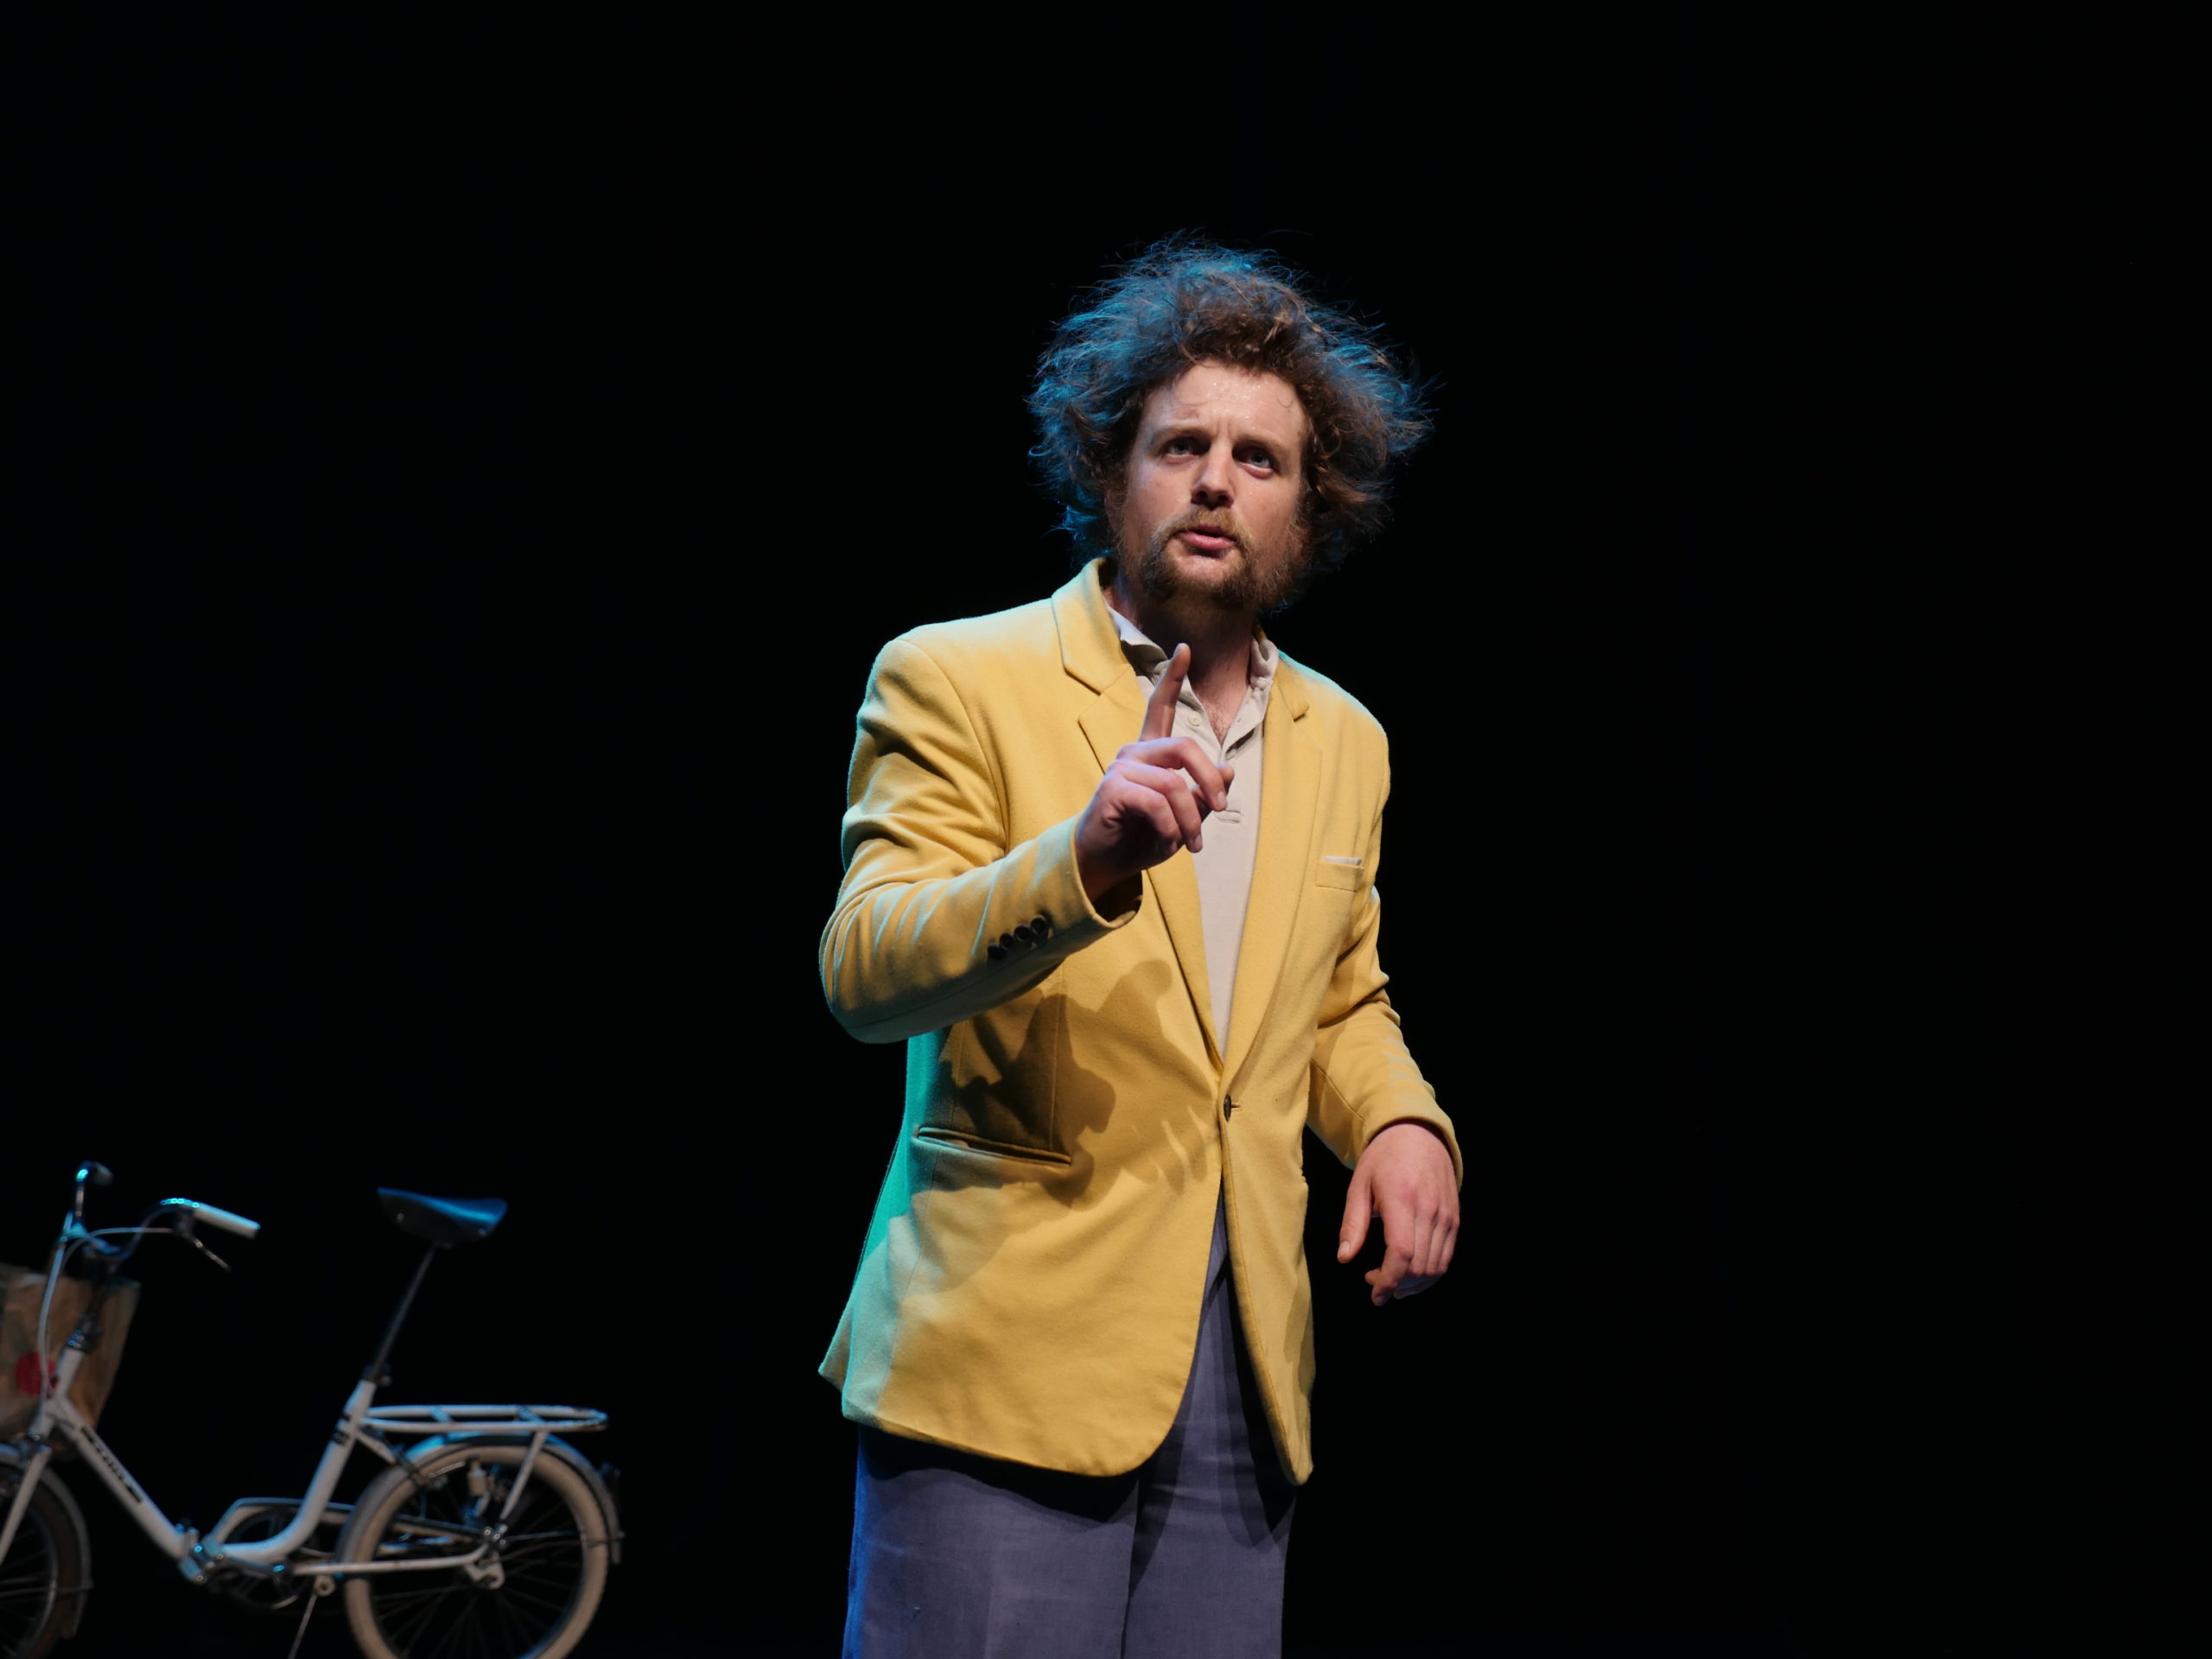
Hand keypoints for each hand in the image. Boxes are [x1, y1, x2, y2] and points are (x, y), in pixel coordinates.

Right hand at [1074, 643, 1234, 903]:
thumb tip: (1228, 770)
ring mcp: (1121, 768)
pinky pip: (1157, 803)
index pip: (1161, 706)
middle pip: (1186, 747)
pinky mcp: (1112, 789)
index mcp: (1151, 753)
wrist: (1106, 863)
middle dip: (1210, 781)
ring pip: (1174, 783)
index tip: (1184, 648)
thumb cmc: (1141, 837)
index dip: (1173, 677)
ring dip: (1191, 820)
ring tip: (1193, 845)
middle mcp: (1134, 752)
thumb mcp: (1183, 818)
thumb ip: (1202, 795)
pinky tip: (1169, 842)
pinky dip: (1171, 827)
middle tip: (1221, 809)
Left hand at [1336, 1121, 1458, 1305]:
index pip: (1401, 1254)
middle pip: (1420, 1266)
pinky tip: (1410, 1273)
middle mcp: (1429, 1210)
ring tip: (1391, 1282)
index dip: (1388, 1281)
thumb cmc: (1383, 1159)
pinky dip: (1429, 1274)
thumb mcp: (1359, 1185)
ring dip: (1414, 1284)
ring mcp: (1446, 1215)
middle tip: (1374, 1282)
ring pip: (1436, 1267)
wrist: (1419, 1134)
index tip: (1375, 1294)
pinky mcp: (1455, 1218)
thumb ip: (1353, 1223)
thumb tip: (1344, 1258)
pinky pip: (1446, 1257)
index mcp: (1402, 1200)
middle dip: (1396, 1285)